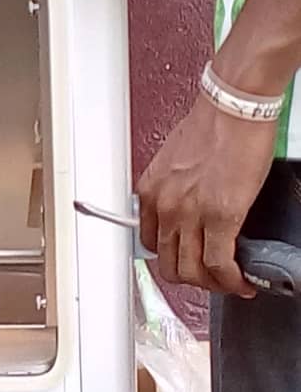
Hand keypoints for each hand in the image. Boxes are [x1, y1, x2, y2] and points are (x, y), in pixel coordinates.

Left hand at [137, 96, 275, 295]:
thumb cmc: (211, 123)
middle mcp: (165, 206)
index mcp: (150, 191)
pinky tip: (241, 281)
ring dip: (212, 284)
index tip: (184, 261)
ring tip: (228, 282)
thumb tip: (185, 206)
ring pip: (193, 272)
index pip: (149, 243)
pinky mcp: (221, 218)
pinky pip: (220, 265)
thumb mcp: (174, 161)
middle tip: (209, 278)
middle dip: (191, 278)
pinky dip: (231, 281)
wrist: (233, 107)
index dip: (169, 259)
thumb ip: (174, 189)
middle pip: (169, 264)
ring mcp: (191, 214)